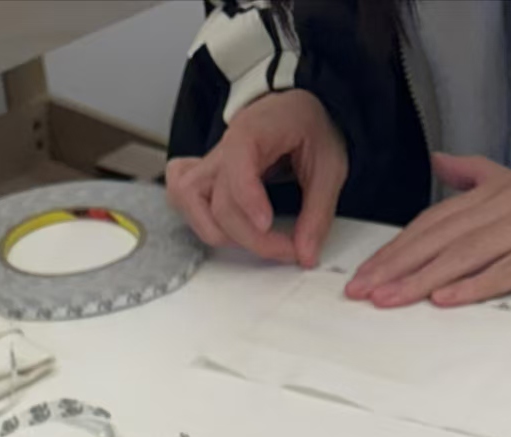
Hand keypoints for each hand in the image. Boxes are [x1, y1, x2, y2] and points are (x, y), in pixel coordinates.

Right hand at [166, 89, 347, 266]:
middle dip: (252, 238)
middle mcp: (223, 147)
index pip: (235, 168)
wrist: (295, 108)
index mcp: (253, 131)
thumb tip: (306, 254)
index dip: (248, 201)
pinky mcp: (203, 175)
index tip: (268, 226)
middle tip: (289, 250)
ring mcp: (207, 162)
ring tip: (258, 239)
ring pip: (189, 202)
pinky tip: (225, 225)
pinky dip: (195, 217)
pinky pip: (181, 196)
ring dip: (220, 233)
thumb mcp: (329, 164)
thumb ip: (317, 212)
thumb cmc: (308, 127)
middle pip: (218, 203)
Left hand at [346, 152, 510, 306]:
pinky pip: (504, 272)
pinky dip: (473, 285)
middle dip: (395, 267)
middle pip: (436, 241)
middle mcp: (496, 211)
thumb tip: (438, 161)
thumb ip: (470, 173)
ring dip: (420, 279)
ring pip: (461, 257)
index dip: (395, 248)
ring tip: (389, 299)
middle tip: (361, 290)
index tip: (365, 272)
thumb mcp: (510, 175)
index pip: (428, 224)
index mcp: (483, 196)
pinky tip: (444, 298)